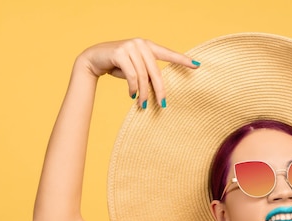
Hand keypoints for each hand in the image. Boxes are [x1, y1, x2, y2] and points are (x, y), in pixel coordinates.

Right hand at [78, 38, 198, 106]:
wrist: (94, 58)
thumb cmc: (118, 65)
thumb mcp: (135, 69)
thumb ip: (147, 74)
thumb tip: (159, 90)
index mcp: (148, 46)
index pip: (168, 53)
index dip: (182, 60)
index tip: (197, 65)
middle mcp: (141, 44)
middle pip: (156, 71)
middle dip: (159, 90)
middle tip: (163, 104)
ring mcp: (130, 47)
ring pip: (143, 76)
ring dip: (143, 93)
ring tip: (142, 104)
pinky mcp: (120, 53)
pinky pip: (132, 76)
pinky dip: (133, 88)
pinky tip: (132, 95)